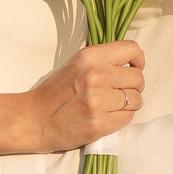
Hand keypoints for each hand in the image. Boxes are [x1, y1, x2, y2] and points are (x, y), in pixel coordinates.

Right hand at [23, 41, 142, 151]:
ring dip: (129, 104)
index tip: (132, 68)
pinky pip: (128, 117)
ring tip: (112, 106)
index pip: (132, 49)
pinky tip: (107, 116)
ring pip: (137, 99)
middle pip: (138, 77)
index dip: (138, 60)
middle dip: (133, 86)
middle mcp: (96, 75)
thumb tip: (134, 59)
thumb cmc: (55, 93)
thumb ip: (103, 59)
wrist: (34, 119)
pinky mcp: (100, 123)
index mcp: (90, 57)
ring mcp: (98, 101)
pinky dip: (122, 118)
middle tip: (119, 92)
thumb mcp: (76, 64)